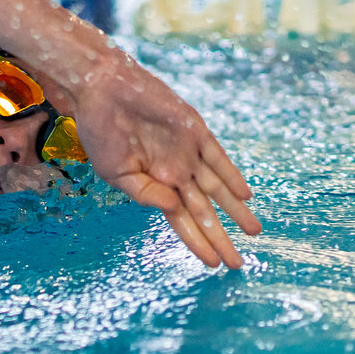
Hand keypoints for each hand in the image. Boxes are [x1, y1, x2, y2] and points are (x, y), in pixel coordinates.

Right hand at [70, 50, 261, 267]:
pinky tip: (245, 194)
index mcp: (154, 185)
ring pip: (217, 188)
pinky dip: (232, 175)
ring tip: (253, 232)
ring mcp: (187, 152)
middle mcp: (175, 172)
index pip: (182, 221)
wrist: (102, 89)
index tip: (213, 263)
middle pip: (204, 211)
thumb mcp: (115, 173)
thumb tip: (174, 208)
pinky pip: (218, 157)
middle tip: (239, 263)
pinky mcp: (194, 131)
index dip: (198, 242)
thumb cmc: (100, 132)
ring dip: (235, 210)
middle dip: (221, 237)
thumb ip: (145, 193)